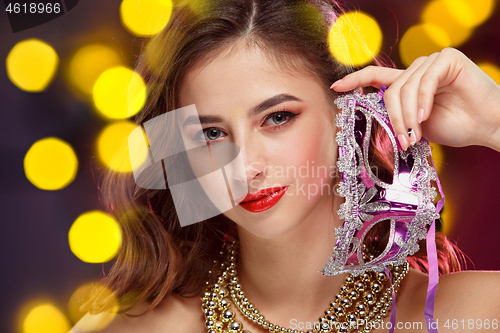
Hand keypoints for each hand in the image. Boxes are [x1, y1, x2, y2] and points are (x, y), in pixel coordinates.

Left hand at [331, 48, 499, 150]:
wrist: (488, 127)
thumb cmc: (456, 126)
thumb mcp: (417, 124)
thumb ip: (397, 117)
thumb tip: (372, 119)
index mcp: (408, 83)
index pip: (376, 77)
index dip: (355, 81)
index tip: (336, 89)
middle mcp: (418, 70)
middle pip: (390, 89)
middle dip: (393, 117)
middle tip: (404, 140)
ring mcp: (432, 62)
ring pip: (404, 87)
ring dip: (407, 115)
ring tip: (415, 134)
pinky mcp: (448, 59)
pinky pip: (425, 80)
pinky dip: (422, 100)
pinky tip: (426, 115)